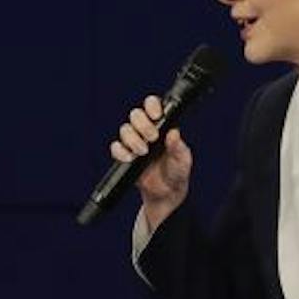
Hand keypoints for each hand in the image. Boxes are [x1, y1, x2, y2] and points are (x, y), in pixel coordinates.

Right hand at [110, 95, 192, 229]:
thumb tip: (174, 133)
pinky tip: (130, 158)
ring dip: (132, 139)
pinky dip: (121, 152)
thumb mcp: (183, 160)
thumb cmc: (177, 172)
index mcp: (162, 126)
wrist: (166, 193)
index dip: (152, 106)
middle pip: (136, 115)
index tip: (156, 115)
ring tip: (143, 152)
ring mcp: (134, 142)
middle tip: (152, 138)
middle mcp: (146, 131)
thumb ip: (178, 147)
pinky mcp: (124, 156)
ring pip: (125, 129)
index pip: (153, 106)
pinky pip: (116, 147)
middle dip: (142, 124)